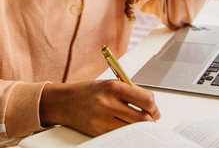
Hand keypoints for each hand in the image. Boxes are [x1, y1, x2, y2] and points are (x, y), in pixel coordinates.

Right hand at [39, 80, 160, 135]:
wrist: (65, 101)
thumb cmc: (90, 92)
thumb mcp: (110, 84)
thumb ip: (131, 91)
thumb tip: (152, 106)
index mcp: (114, 87)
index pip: (146, 100)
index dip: (154, 107)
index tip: (154, 109)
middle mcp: (109, 103)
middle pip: (142, 118)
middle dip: (150, 120)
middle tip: (150, 119)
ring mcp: (103, 119)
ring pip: (133, 129)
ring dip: (139, 128)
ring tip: (138, 124)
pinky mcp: (98, 132)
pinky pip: (120, 135)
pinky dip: (126, 133)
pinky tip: (125, 128)